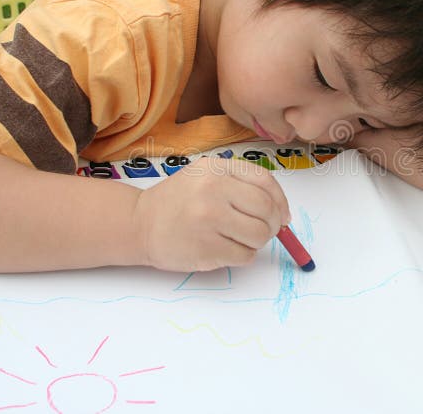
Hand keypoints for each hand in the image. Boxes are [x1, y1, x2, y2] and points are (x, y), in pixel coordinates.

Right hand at [132, 157, 290, 271]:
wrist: (140, 224)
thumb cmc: (178, 201)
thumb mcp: (206, 176)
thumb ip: (242, 185)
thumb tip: (282, 213)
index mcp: (216, 168)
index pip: (265, 182)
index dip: (280, 201)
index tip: (282, 214)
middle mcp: (212, 190)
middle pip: (266, 210)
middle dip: (273, 224)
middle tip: (266, 231)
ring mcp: (209, 220)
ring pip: (259, 235)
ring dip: (258, 242)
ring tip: (240, 238)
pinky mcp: (206, 248)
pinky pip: (245, 256)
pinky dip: (242, 255)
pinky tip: (226, 248)